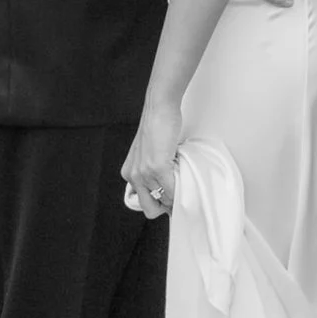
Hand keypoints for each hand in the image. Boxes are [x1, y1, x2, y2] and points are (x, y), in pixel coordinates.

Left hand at [122, 100, 182, 216]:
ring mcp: (144, 173)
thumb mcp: (147, 152)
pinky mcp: (157, 167)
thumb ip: (151, 170)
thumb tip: (167, 186)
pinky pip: (172, 190)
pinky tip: (187, 181)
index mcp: (129, 173)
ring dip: (177, 196)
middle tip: (178, 197)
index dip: (159, 204)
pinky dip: (181, 191)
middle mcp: (133, 176)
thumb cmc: (157, 125)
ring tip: (185, 186)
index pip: (143, 202)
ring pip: (164, 200)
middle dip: (166, 208)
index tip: (171, 203)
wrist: (159, 108)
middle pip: (150, 209)